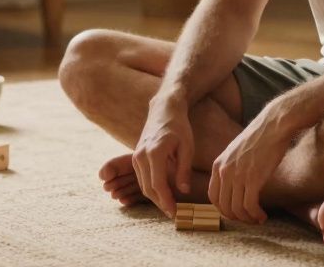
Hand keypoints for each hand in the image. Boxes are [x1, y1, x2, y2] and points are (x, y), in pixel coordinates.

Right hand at [132, 95, 194, 216]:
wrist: (164, 109)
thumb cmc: (179, 127)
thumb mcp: (187, 147)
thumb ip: (184, 170)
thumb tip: (183, 192)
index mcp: (154, 152)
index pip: (158, 185)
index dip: (166, 201)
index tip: (174, 213)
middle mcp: (141, 155)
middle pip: (148, 188)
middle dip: (160, 203)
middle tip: (173, 214)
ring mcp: (136, 156)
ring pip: (143, 185)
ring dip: (155, 198)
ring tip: (170, 206)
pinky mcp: (136, 157)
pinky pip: (142, 178)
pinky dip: (151, 188)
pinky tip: (163, 194)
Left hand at [208, 109, 289, 223]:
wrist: (273, 126)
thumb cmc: (259, 137)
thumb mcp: (235, 151)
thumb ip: (230, 167)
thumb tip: (233, 185)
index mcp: (218, 164)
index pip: (213, 196)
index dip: (223, 209)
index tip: (236, 213)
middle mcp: (224, 171)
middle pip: (223, 206)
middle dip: (236, 217)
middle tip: (248, 219)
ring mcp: (237, 175)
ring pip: (236, 209)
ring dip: (247, 219)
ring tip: (257, 219)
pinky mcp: (253, 178)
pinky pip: (249, 206)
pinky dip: (256, 215)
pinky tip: (263, 215)